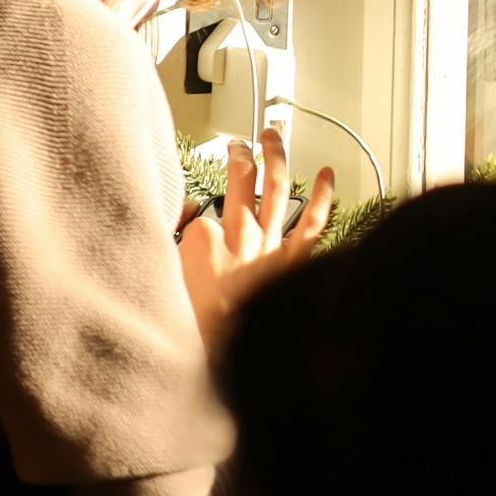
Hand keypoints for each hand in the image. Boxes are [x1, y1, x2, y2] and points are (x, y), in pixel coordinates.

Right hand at [177, 128, 333, 356]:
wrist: (234, 357)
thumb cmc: (201, 325)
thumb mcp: (168, 281)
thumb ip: (175, 245)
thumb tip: (184, 220)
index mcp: (205, 240)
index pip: (200, 214)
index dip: (195, 223)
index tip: (194, 234)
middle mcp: (241, 237)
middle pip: (241, 179)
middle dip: (241, 153)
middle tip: (240, 142)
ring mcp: (270, 248)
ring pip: (275, 190)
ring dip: (275, 158)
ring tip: (275, 137)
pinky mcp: (294, 262)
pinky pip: (312, 224)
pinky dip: (322, 198)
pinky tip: (326, 176)